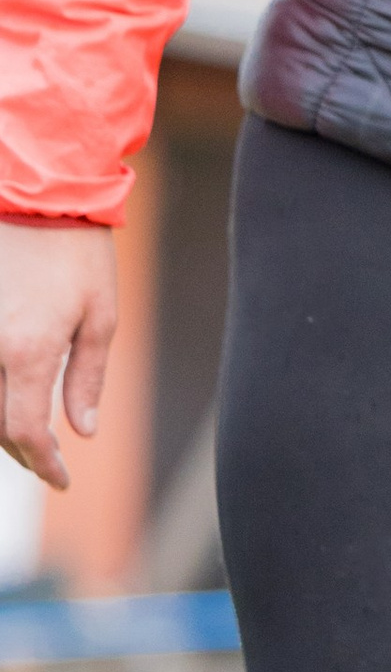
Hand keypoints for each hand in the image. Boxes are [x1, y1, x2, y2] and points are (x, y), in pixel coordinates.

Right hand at [0, 221, 117, 491]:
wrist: (38, 192)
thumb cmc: (77, 252)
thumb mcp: (100, 316)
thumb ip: (87, 378)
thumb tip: (80, 430)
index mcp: (27, 350)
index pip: (24, 432)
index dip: (41, 463)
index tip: (61, 479)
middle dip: (19, 448)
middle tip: (45, 459)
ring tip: (24, 434)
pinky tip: (7, 397)